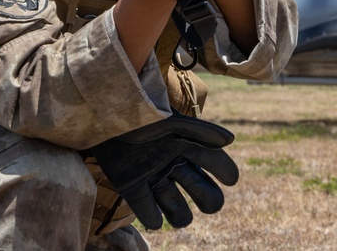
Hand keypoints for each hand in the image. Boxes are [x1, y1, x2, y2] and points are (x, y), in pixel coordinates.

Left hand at [90, 112, 239, 228]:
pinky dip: (153, 218)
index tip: (230, 179)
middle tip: (206, 202)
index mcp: (187, 147)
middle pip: (203, 193)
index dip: (226, 172)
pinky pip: (149, 213)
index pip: (215, 163)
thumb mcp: (172, 122)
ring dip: (181, 215)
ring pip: (178, 210)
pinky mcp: (133, 188)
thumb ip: (200, 131)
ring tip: (177, 214)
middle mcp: (174, 165)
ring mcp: (154, 178)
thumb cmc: (142, 116)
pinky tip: (154, 216)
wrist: (106, 118)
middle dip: (208, 200)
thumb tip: (230, 141)